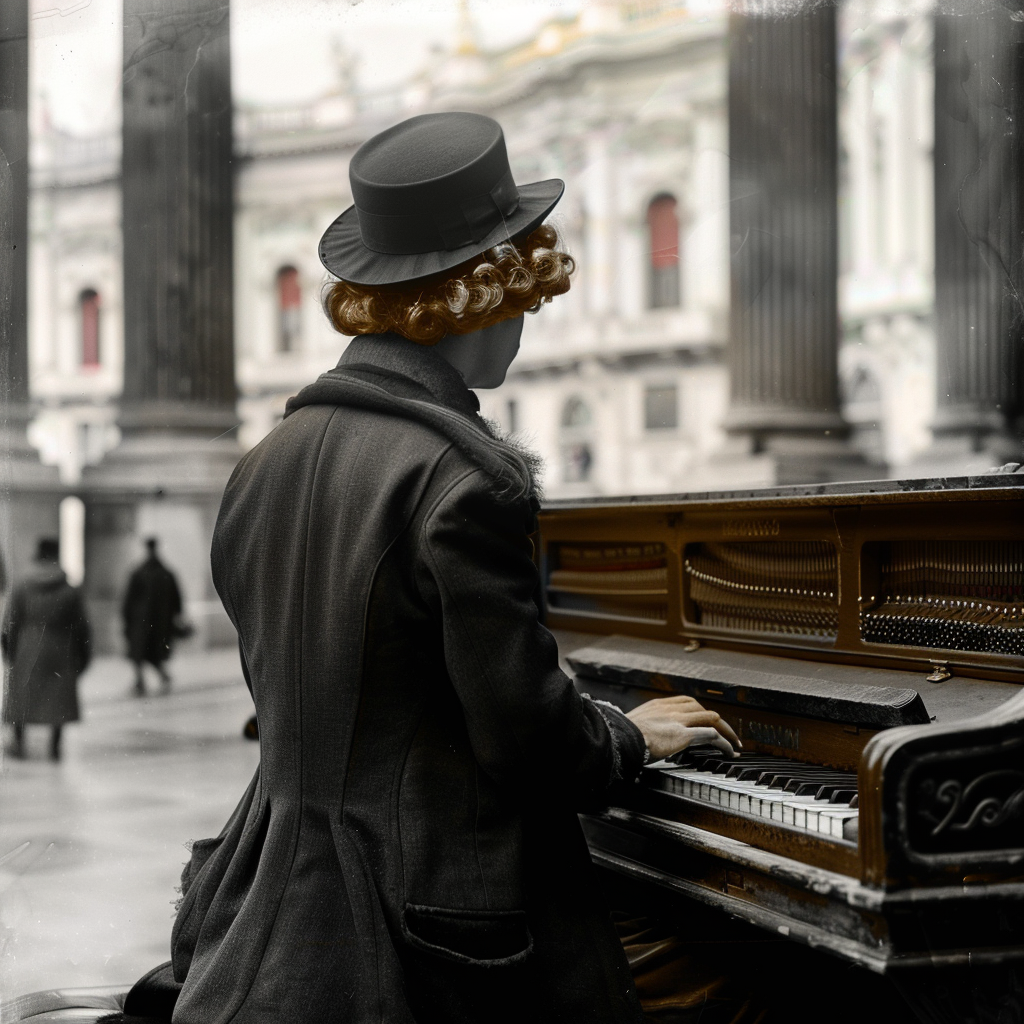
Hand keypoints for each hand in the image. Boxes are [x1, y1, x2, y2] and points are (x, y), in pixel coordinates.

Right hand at [625, 695, 740, 760]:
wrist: (619, 736)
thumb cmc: (621, 735)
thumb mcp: (634, 723)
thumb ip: (644, 725)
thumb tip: (642, 735)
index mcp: (659, 705)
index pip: (687, 702)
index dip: (700, 712)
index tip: (706, 721)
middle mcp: (671, 709)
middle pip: (702, 709)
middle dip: (717, 720)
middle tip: (726, 732)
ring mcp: (678, 720)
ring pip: (712, 719)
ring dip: (726, 731)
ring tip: (734, 743)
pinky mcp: (683, 735)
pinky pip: (711, 736)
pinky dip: (724, 743)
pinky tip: (729, 752)